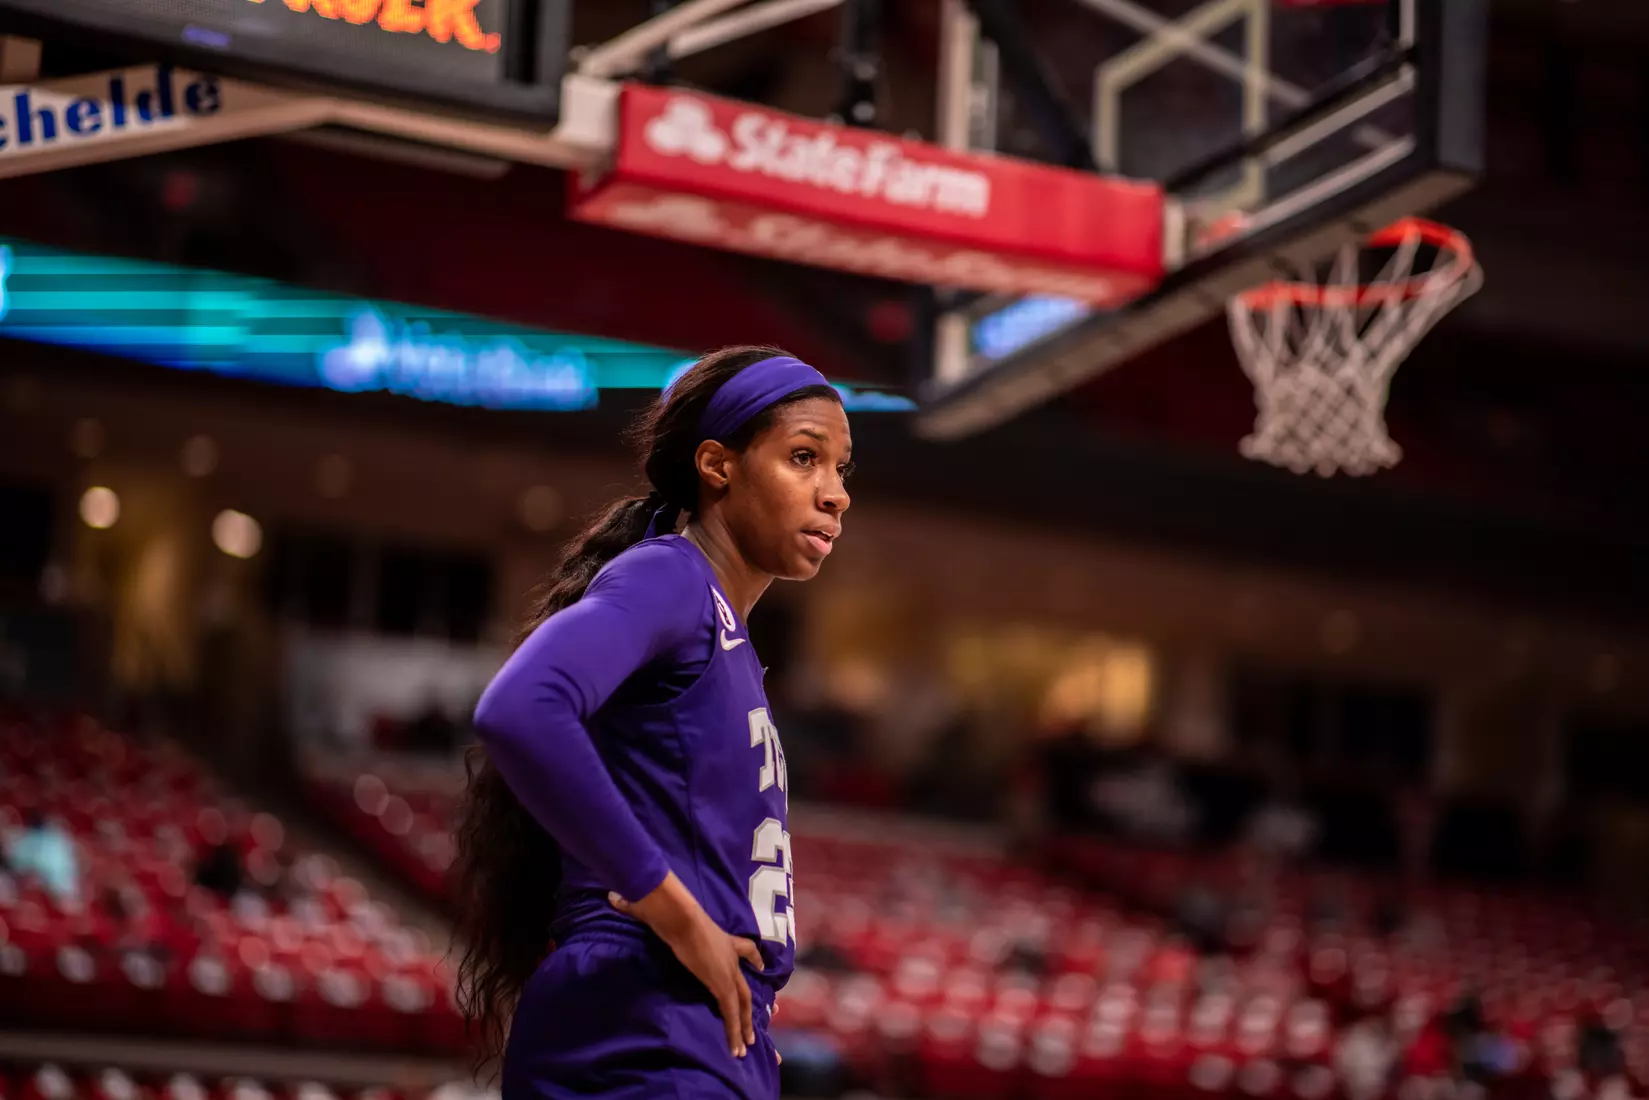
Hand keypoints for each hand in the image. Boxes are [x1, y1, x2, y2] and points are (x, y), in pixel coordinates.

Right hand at [609, 873, 762, 1057]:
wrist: (679, 916)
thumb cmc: (669, 911)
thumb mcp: (658, 910)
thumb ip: (637, 906)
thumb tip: (614, 896)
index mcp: (722, 938)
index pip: (745, 948)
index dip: (754, 958)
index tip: (760, 966)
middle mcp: (730, 955)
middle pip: (745, 985)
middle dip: (749, 1007)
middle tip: (753, 1027)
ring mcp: (728, 971)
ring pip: (742, 1004)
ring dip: (743, 1026)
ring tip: (744, 1046)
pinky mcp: (722, 985)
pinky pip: (731, 1014)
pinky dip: (734, 1032)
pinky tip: (736, 1048)